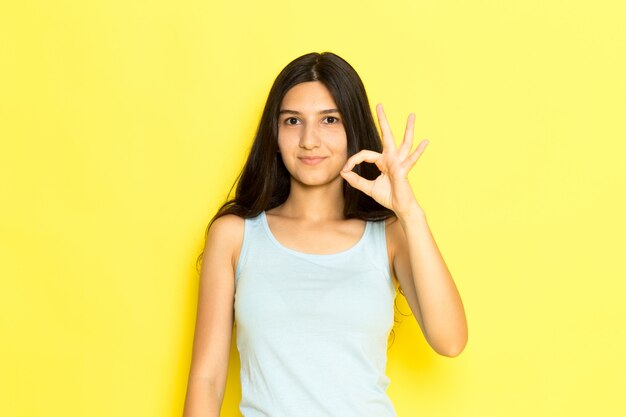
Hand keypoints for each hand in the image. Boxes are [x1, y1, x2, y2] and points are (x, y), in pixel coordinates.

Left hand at [340, 103, 428, 217]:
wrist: (400, 207)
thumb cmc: (388, 196)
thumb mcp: (368, 187)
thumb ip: (356, 180)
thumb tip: (343, 173)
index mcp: (383, 161)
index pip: (365, 154)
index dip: (353, 160)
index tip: (345, 169)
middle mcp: (392, 158)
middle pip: (386, 136)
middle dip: (382, 120)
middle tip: (379, 105)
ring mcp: (399, 162)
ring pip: (404, 142)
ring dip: (408, 129)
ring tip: (412, 115)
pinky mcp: (404, 170)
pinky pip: (411, 160)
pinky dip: (418, 151)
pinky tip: (425, 142)